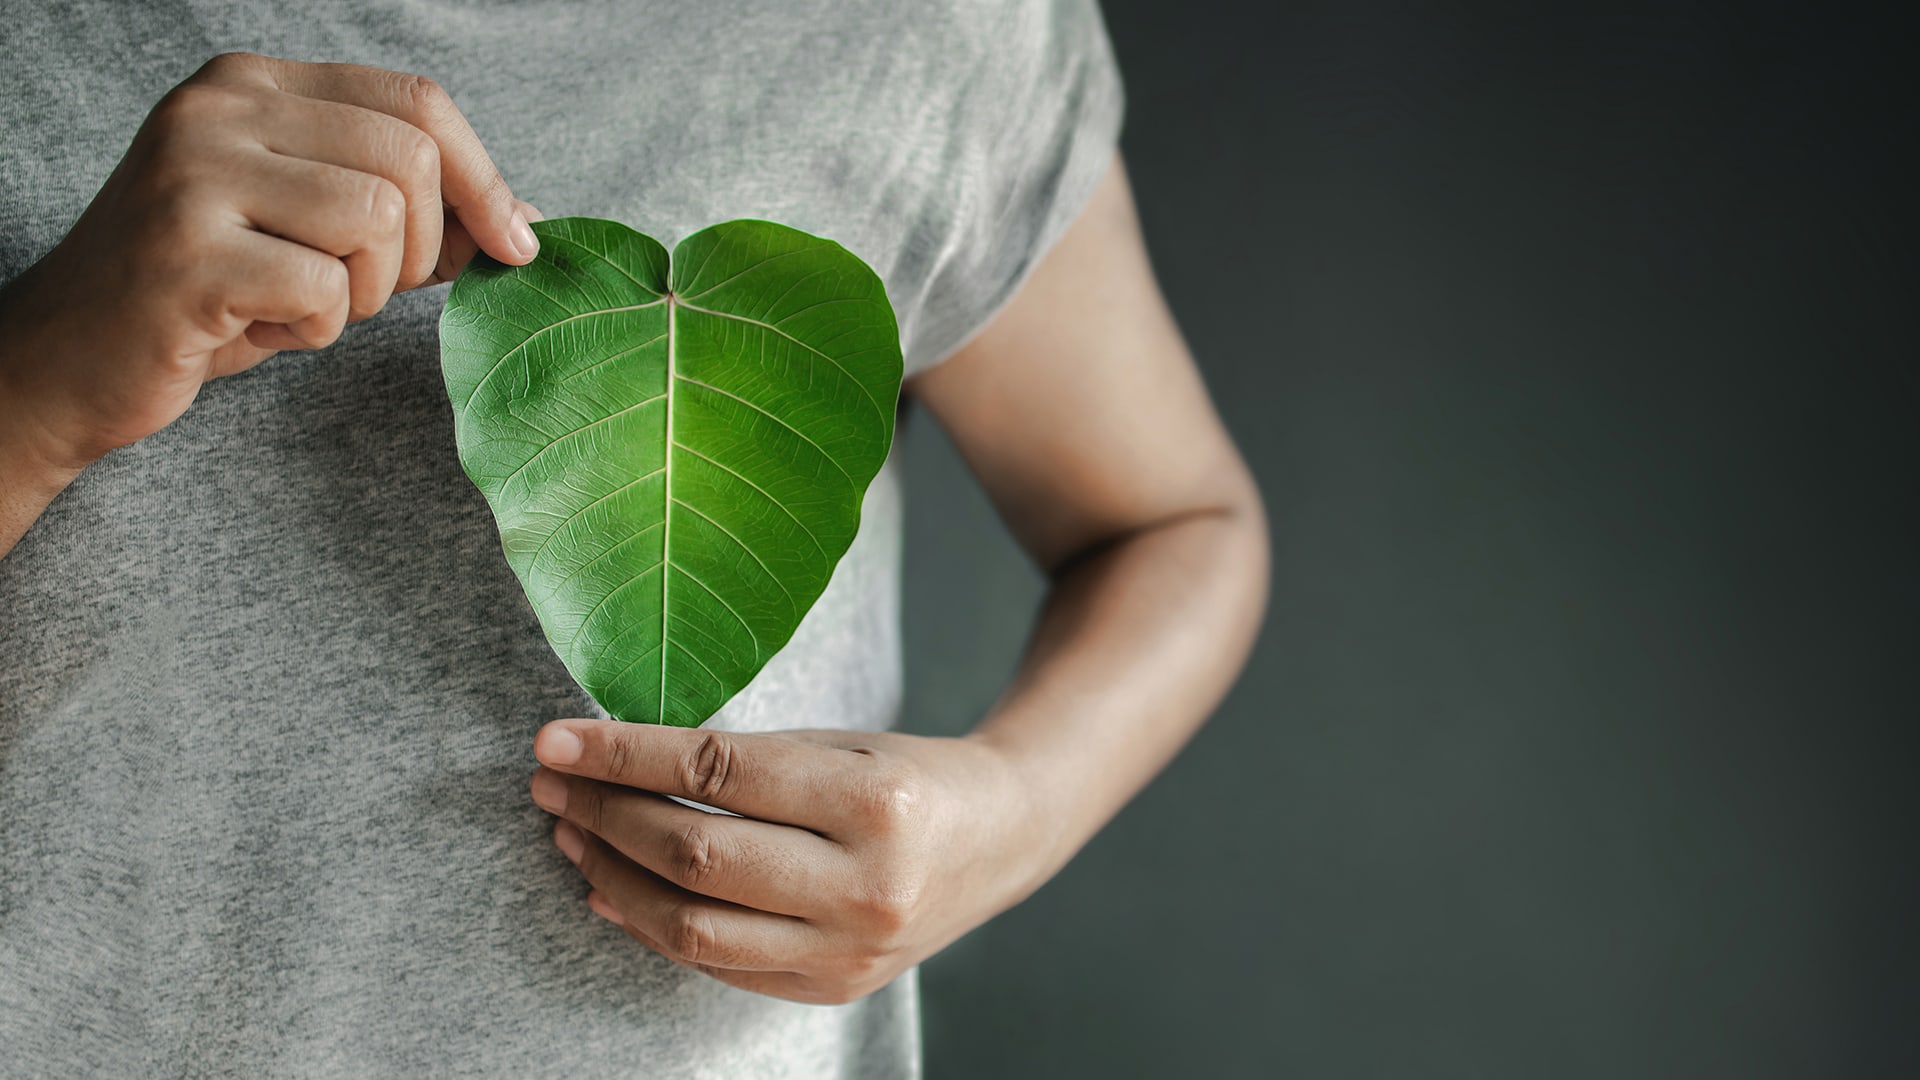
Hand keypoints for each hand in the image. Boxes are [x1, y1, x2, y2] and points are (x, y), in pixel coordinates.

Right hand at [0, 51, 538, 469]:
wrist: (77, 357)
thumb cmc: (216, 295)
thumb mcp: (323, 240)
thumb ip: (420, 220)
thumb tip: (529, 224)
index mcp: (258, 85)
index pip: (417, 102)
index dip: (484, 179)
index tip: (515, 244)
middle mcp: (221, 108)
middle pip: (408, 160)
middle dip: (415, 250)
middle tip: (360, 290)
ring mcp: (195, 172)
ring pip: (374, 221)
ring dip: (363, 292)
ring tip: (302, 305)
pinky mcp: (186, 251)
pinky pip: (324, 289)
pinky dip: (317, 329)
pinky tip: (262, 327)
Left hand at [528, 720, 1053, 1003]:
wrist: (1000, 841)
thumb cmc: (906, 775)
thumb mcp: (838, 744)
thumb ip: (741, 760)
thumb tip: (612, 769)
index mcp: (875, 799)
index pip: (718, 772)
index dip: (624, 756)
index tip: (556, 741)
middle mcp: (867, 884)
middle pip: (697, 856)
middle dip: (606, 817)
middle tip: (550, 787)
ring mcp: (851, 949)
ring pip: (694, 927)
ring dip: (613, 879)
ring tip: (571, 837)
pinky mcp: (834, 988)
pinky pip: (718, 964)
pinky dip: (653, 926)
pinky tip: (611, 891)